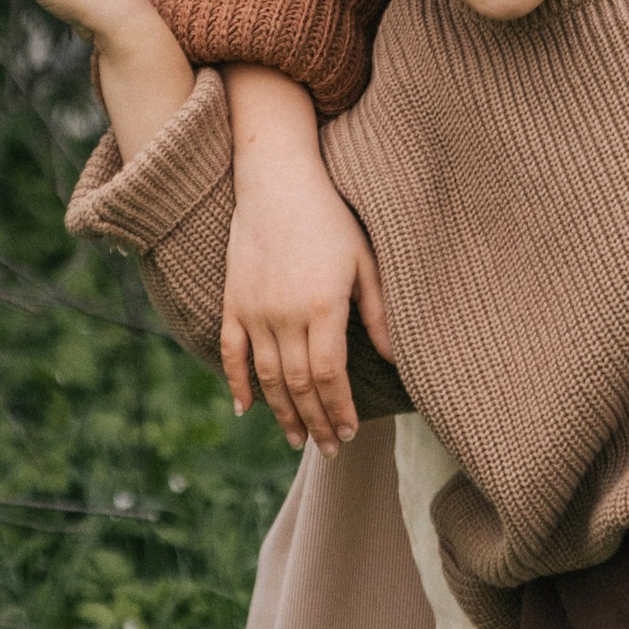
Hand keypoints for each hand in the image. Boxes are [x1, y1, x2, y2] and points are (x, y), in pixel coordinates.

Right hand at [221, 114, 393, 456]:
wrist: (277, 180)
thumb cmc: (330, 216)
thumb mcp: (364, 260)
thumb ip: (378, 312)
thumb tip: (396, 359)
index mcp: (323, 306)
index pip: (330, 376)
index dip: (339, 410)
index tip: (350, 432)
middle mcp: (285, 315)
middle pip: (300, 385)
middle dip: (315, 421)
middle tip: (328, 449)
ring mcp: (254, 310)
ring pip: (267, 377)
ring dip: (282, 413)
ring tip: (297, 438)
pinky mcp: (233, 301)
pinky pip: (232, 352)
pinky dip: (238, 383)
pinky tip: (247, 410)